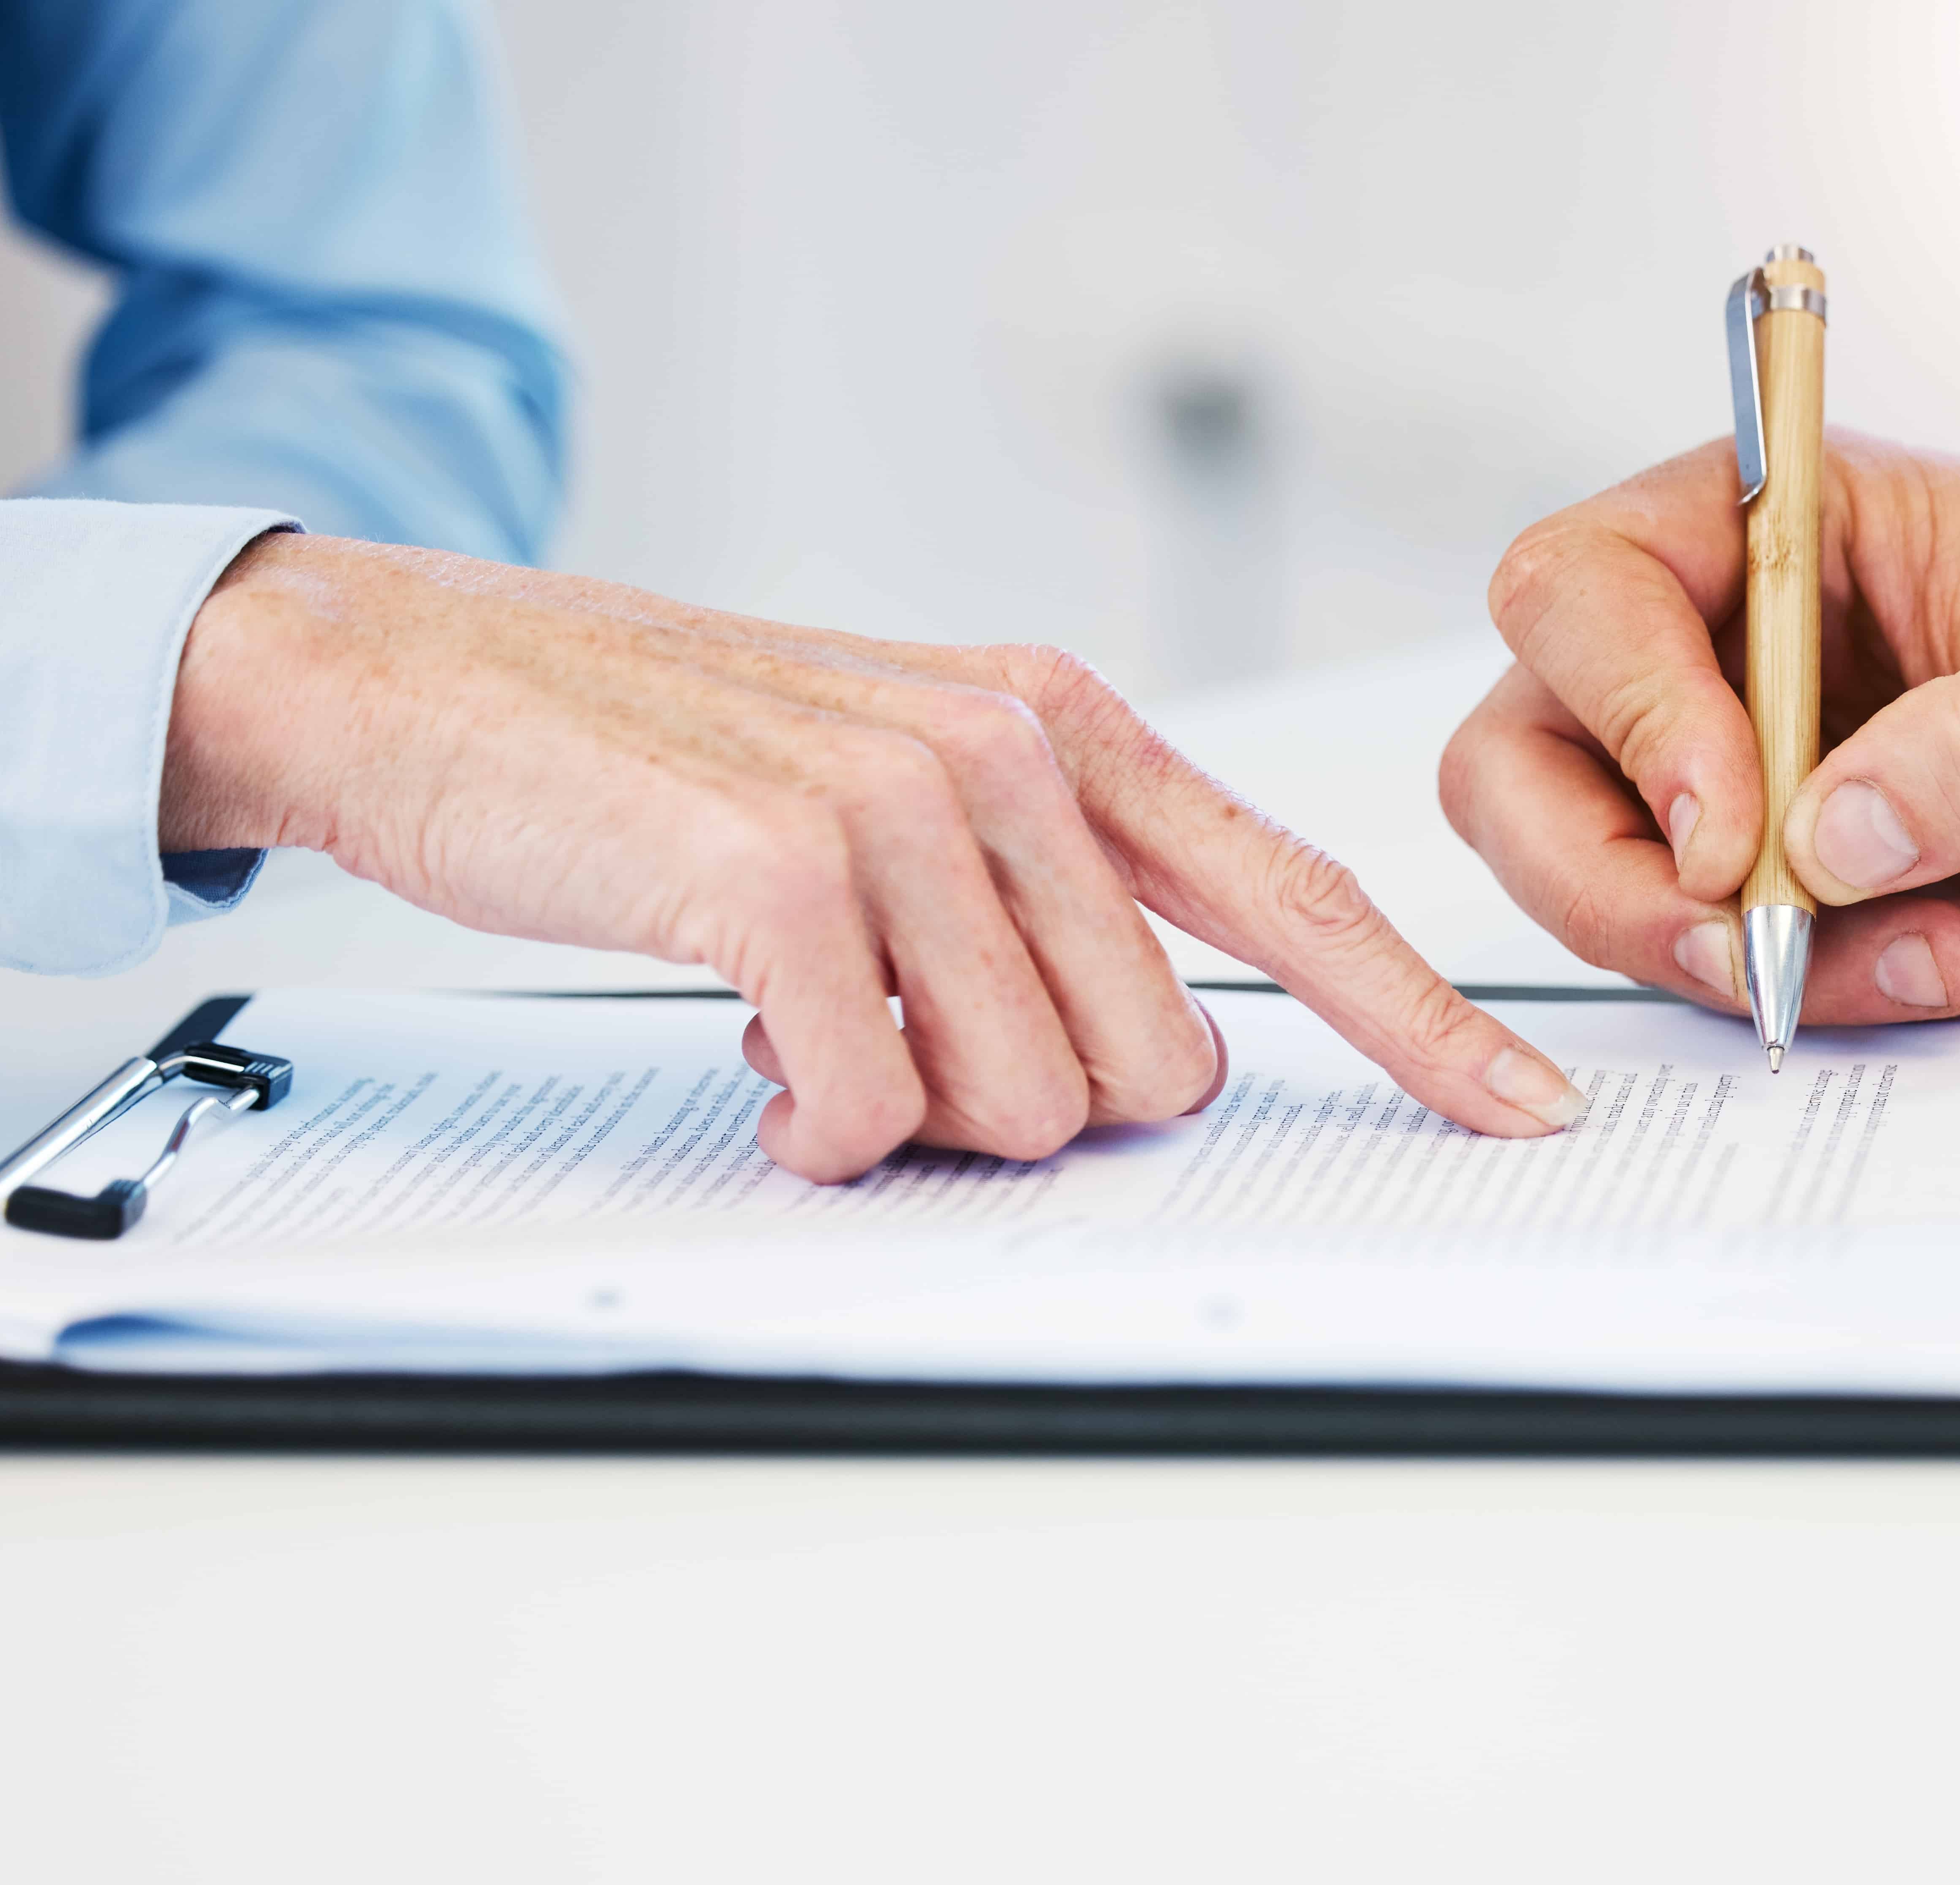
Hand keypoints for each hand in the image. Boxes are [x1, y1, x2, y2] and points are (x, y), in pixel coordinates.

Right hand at [159, 534, 1585, 1182]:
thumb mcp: (905, 779)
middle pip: (1158, 1059)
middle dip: (1040, 1101)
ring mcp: (899, 806)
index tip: (1523, 1111)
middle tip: (904, 1041)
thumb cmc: (674, 753)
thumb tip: (1158, 1061)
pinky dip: (818, 1131)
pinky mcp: (779, 875)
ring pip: (1030, 1099)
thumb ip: (1052, 897)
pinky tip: (755, 1058)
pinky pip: (875, 1112)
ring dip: (917, 1112)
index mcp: (1066, 728)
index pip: (1301, 896)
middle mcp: (1013, 752)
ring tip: (810, 1024)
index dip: (1425, 1021)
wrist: (436, 677)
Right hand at [1441, 433, 1959, 1018]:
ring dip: (1777, 964)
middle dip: (1630, 893)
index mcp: (1768, 525)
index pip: (1579, 594)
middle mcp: (1719, 647)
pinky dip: (1854, 993)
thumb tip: (1832, 841)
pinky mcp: (1796, 885)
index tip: (1732, 832)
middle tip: (1764, 962)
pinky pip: (1740, 968)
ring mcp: (1743, 773)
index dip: (1625, 718)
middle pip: (1531, 773)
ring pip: (1627, 895)